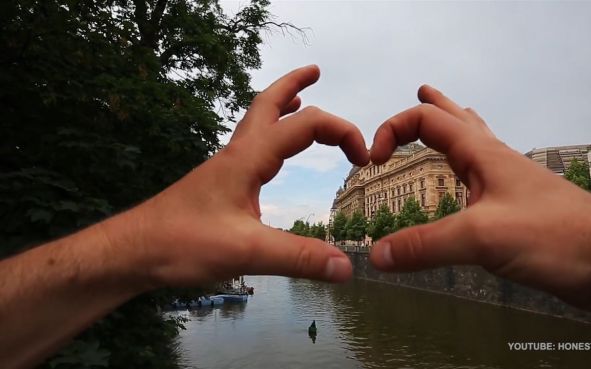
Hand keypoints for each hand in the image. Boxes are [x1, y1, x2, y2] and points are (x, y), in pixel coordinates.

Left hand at [105, 65, 368, 287]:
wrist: (133, 250)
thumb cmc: (181, 243)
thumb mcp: (247, 252)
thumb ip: (298, 257)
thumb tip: (346, 267)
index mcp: (248, 159)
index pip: (305, 126)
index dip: (342, 132)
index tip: (365, 157)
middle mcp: (236, 155)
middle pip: (267, 103)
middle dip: (294, 83)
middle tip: (316, 71)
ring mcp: (224, 168)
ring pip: (255, 122)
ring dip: (280, 106)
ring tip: (299, 100)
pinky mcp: (217, 185)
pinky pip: (248, 147)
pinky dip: (268, 136)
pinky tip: (270, 159)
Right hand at [368, 85, 590, 312]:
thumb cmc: (558, 238)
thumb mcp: (481, 237)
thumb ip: (425, 245)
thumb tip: (377, 255)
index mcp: (484, 154)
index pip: (428, 120)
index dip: (393, 130)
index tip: (373, 160)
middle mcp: (496, 162)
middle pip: (458, 120)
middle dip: (433, 107)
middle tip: (420, 90)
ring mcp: (509, 185)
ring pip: (475, 145)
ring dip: (454, 129)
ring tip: (443, 123)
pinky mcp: (518, 210)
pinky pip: (484, 178)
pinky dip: (467, 168)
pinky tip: (468, 186)